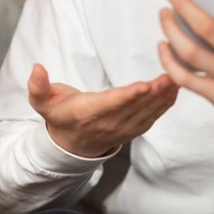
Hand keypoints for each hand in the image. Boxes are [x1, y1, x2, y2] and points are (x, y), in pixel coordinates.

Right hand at [27, 63, 177, 157]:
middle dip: (154, 92)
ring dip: (163, 96)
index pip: (110, 104)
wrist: (71, 145)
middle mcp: (108, 123)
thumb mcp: (42, 102)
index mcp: (87, 113)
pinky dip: (165, 103)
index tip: (144, 86)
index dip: (128, 96)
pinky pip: (152, 117)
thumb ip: (38, 86)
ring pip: (147, 112)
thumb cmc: (59, 116)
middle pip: (134, 107)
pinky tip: (175, 89)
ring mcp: (123, 129)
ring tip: (177, 78)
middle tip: (171, 75)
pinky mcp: (133, 129)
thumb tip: (37, 67)